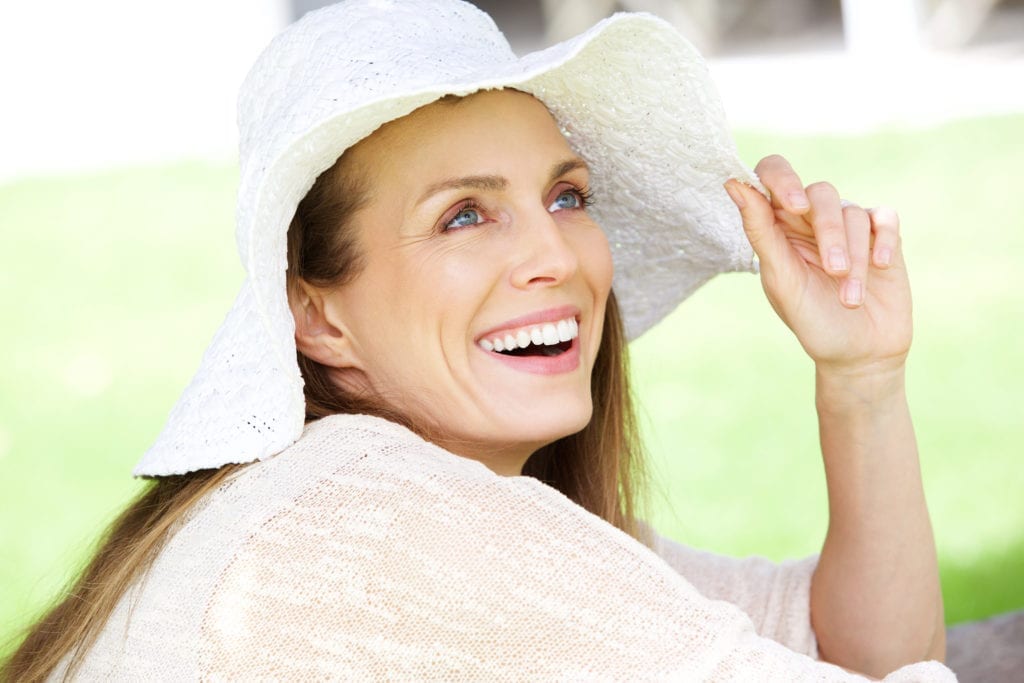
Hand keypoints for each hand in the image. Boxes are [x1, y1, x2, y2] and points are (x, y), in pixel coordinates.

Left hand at [724, 155, 911, 376]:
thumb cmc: (811, 319)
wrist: (857, 354)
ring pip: (853, 212)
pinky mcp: (883, 236)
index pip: (773, 174)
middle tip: (833, 270)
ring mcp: (849, 226)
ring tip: (850, 298)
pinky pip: (885, 218)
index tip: (794, 205)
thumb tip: (732, 184)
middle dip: (829, 233)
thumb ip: (760, 231)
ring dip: (854, 256)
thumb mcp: (781, 279)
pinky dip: (884, 240)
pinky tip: (882, 265)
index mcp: (778, 224)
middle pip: (820, 193)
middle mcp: (811, 219)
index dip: (782, 179)